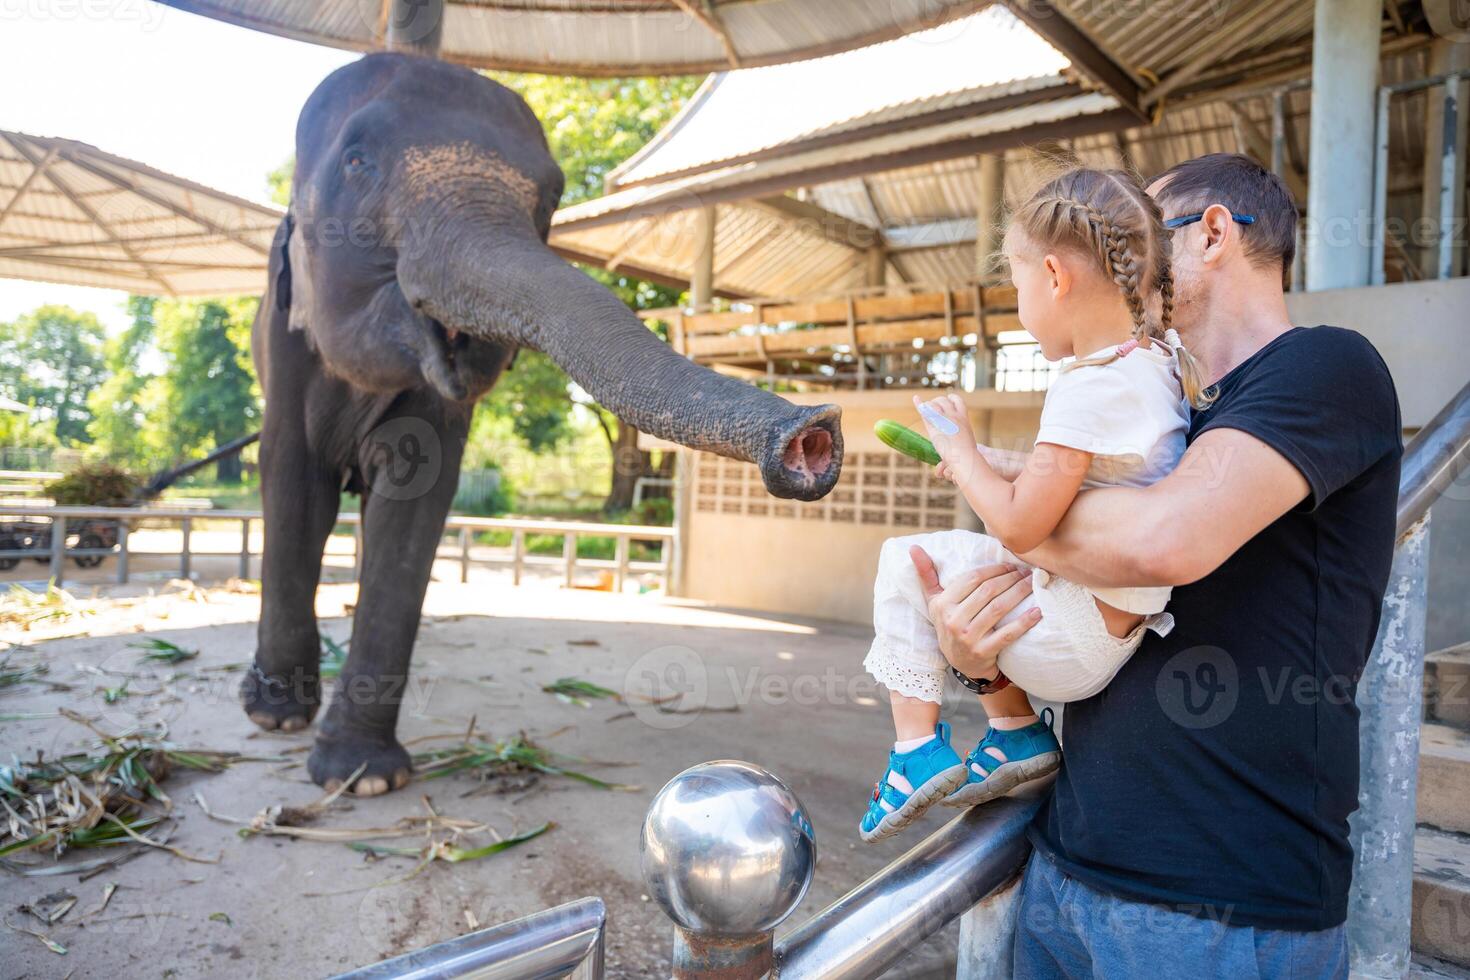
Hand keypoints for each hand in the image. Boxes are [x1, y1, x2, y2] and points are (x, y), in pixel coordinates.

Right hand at [909, 545, 1040, 680]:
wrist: (961, 663)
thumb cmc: (949, 623)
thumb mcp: (934, 601)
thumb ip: (926, 574)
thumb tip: (913, 548)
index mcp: (942, 604)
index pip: (972, 579)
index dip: (994, 569)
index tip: (1010, 565)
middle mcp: (953, 621)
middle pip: (988, 592)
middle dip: (1011, 578)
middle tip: (1027, 572)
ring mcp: (968, 638)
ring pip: (999, 608)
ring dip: (1020, 593)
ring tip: (1033, 584)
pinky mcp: (984, 652)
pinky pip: (1008, 634)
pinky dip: (1024, 622)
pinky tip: (1038, 612)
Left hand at [913, 394, 979, 473]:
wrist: (964, 455)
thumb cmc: (967, 455)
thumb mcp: (967, 442)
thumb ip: (960, 440)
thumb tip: (950, 463)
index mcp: (964, 418)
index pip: (958, 401)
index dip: (952, 398)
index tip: (949, 397)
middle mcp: (954, 415)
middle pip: (944, 400)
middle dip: (937, 401)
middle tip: (932, 406)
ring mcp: (944, 419)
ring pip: (934, 404)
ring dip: (929, 405)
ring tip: (926, 408)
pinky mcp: (935, 425)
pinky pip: (926, 411)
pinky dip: (920, 405)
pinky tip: (916, 399)